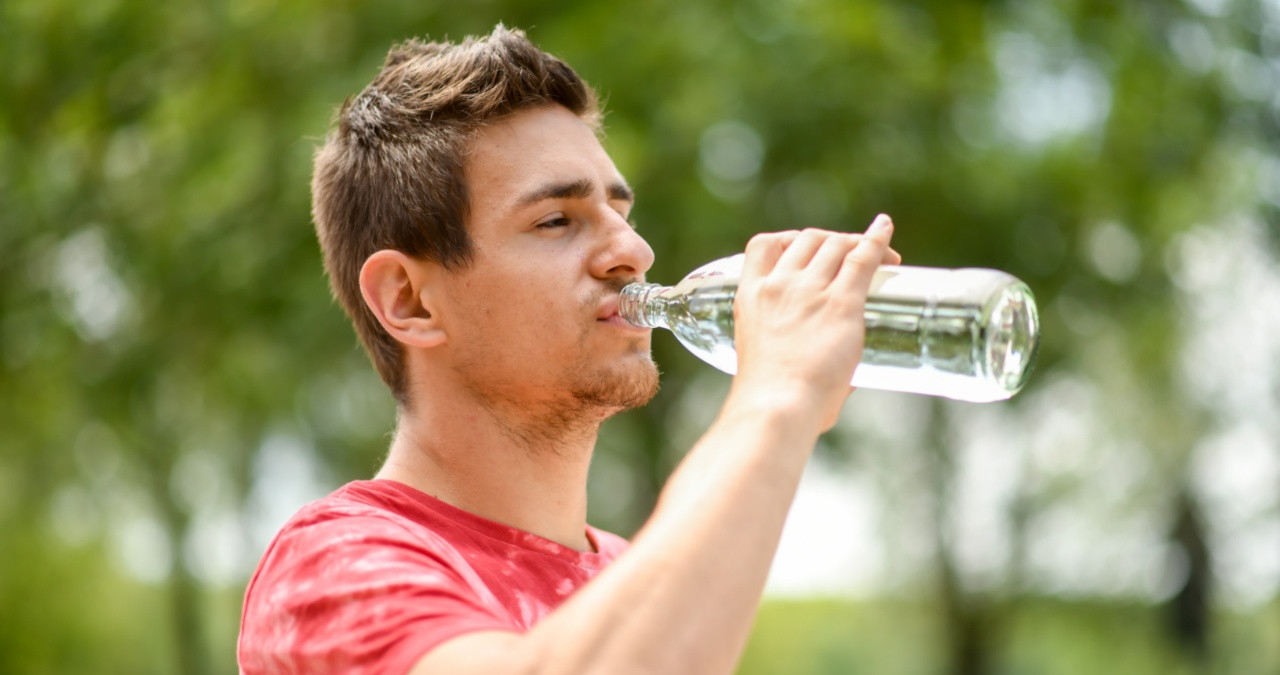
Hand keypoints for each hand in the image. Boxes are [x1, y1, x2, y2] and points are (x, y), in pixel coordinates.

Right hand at [729, 214, 900, 430]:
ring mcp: (809, 291)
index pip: (763, 245)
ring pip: (836, 244)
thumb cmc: (770, 401)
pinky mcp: (841, 303)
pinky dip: (878, 241)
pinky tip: (886, 229)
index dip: (787, 239)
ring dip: (857, 243)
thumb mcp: (763, 359)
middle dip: (832, 240)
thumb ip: (793, 355)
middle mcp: (778, 285)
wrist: (775, 408)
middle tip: (854, 258)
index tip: (806, 248)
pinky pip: (863, 258)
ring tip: (882, 258)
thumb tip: (844, 381)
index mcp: (750, 297)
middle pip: (807, 238)